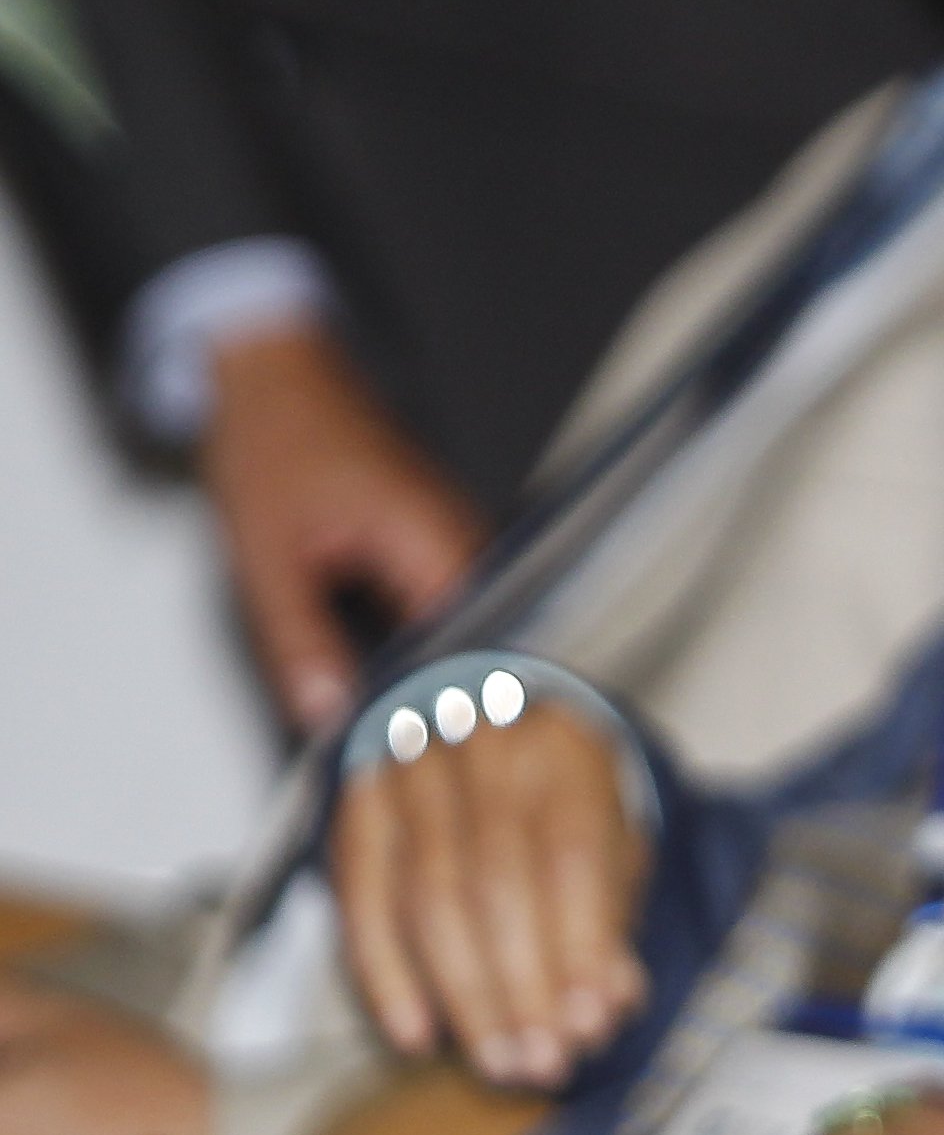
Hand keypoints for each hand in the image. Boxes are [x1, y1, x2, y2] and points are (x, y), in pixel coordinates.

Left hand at [200, 321, 484, 729]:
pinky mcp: (446, 543)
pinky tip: (411, 681)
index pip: (473, 644)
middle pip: (487, 642)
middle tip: (426, 755)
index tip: (434, 753)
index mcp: (430, 538)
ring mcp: (461, 538)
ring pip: (480, 629)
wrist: (280, 380)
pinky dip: (442, 648)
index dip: (454, 706)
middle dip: (458, 701)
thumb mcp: (265, 556)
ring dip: (451, 676)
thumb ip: (298, 640)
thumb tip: (327, 711)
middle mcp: (464, 538)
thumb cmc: (278, 445)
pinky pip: (462, 609)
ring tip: (421, 728)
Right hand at [331, 702, 648, 1083]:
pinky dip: (388, 978)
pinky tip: (418, 1035)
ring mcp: (409, 775)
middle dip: (521, 990)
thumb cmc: (556, 795)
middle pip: (496, 887)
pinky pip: (362, 904)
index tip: (587, 1025)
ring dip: (464, 998)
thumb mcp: (609, 838)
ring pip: (429, 903)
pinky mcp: (355, 806)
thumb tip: (609, 1002)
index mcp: (562, 752)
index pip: (571, 859)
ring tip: (497, 1061)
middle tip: (541, 1063)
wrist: (476, 711)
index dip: (578, 948)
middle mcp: (481, 751)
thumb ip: (610, 915)